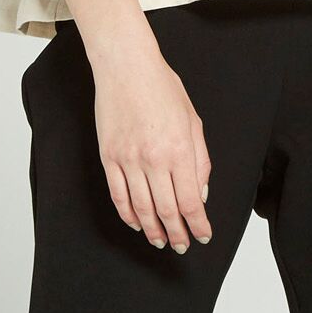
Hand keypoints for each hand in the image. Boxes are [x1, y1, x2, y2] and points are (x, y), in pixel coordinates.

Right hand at [86, 37, 213, 251]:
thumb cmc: (163, 89)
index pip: (190, 201)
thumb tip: (199, 194)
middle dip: (177, 233)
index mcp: (180, 150)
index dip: (198, 224)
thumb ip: (200, 161)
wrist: (126, 67)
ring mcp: (128, 159)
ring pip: (141, 208)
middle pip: (167, 210)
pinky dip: (128, 214)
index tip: (202, 236)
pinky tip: (137, 223)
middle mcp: (154, 159)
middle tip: (182, 246)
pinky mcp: (108, 157)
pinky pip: (118, 195)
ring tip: (161, 241)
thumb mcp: (193, 121)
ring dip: (153, 230)